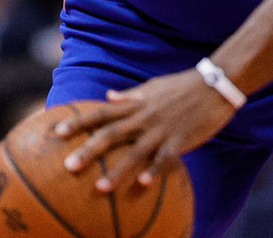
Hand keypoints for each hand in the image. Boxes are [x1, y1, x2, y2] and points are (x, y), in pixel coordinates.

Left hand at [55, 69, 235, 192]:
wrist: (215, 84)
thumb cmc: (181, 86)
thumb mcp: (152, 87)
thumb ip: (129, 96)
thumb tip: (108, 97)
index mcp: (136, 104)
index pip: (101, 112)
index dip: (78, 122)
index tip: (57, 132)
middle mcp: (144, 117)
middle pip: (111, 134)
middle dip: (88, 150)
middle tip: (67, 165)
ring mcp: (162, 129)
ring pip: (135, 151)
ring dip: (117, 170)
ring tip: (100, 187)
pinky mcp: (180, 140)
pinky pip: (165, 158)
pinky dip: (154, 170)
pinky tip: (143, 184)